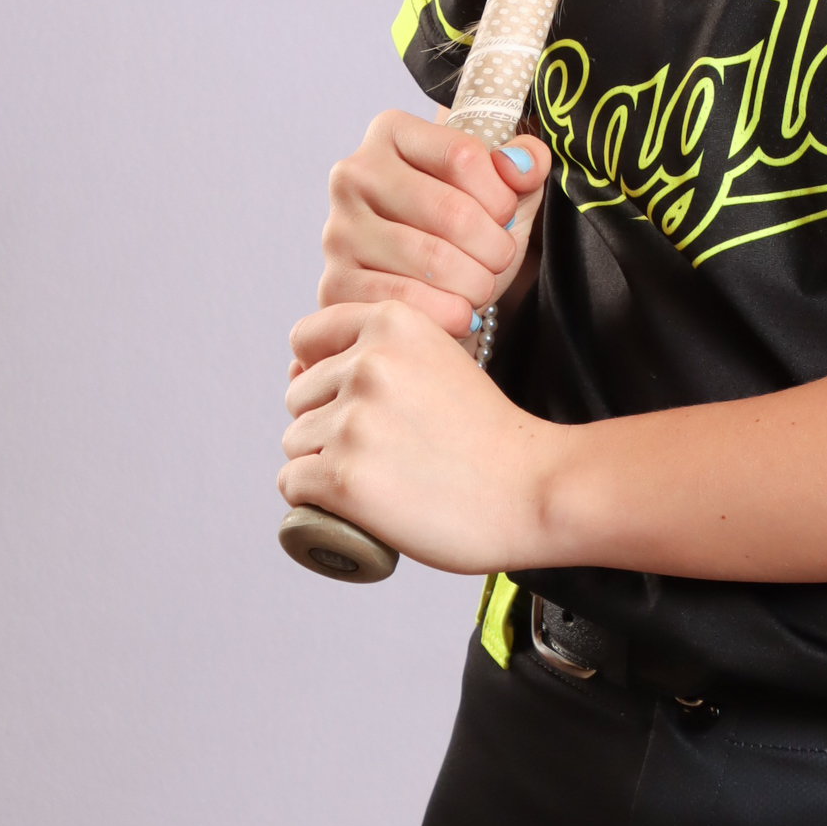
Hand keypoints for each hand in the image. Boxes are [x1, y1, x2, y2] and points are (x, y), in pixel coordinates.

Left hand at [281, 302, 556, 573]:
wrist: (534, 489)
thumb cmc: (490, 436)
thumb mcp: (442, 358)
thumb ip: (382, 352)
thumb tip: (296, 367)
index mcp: (392, 322)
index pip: (306, 339)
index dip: (321, 374)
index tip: (350, 402)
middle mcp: (367, 363)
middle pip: (298, 396)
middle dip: (325, 424)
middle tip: (381, 450)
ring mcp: (353, 420)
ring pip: (293, 442)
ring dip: (322, 464)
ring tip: (379, 478)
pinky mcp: (343, 477)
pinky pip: (292, 484)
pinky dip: (314, 500)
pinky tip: (355, 504)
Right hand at [319, 112, 549, 336]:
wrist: (429, 286)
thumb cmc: (466, 228)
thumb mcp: (504, 187)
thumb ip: (525, 162)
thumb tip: (519, 165)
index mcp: (391, 133)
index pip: (463, 155)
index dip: (501, 195)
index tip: (505, 214)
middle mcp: (354, 174)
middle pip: (452, 212)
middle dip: (495, 246)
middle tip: (499, 258)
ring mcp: (339, 230)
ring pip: (434, 261)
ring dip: (476, 283)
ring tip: (480, 284)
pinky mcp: (335, 283)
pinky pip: (407, 302)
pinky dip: (449, 314)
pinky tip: (460, 312)